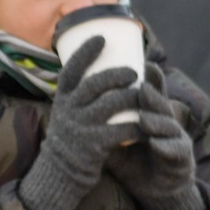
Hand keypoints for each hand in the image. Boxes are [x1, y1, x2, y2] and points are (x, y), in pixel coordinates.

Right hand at [20, 36, 140, 209]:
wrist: (62, 171)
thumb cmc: (72, 135)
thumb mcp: (67, 111)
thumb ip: (80, 93)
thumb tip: (100, 64)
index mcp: (62, 99)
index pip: (71, 70)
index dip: (85, 52)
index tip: (102, 38)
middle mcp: (69, 110)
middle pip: (94, 84)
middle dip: (116, 74)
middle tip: (134, 72)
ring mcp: (82, 128)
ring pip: (111, 104)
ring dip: (131, 96)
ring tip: (143, 93)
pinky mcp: (95, 145)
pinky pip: (121, 131)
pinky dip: (137, 126)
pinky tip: (147, 123)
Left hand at [106, 62, 206, 209]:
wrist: (158, 190)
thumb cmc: (136, 162)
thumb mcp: (117, 142)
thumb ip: (103, 126)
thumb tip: (74, 107)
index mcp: (153, 116)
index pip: (153, 94)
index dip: (152, 79)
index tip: (144, 63)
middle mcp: (168, 124)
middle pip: (162, 105)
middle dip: (153, 95)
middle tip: (141, 87)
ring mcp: (177, 141)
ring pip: (169, 126)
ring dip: (157, 121)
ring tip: (144, 118)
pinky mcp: (182, 160)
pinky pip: (174, 151)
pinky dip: (165, 147)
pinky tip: (155, 143)